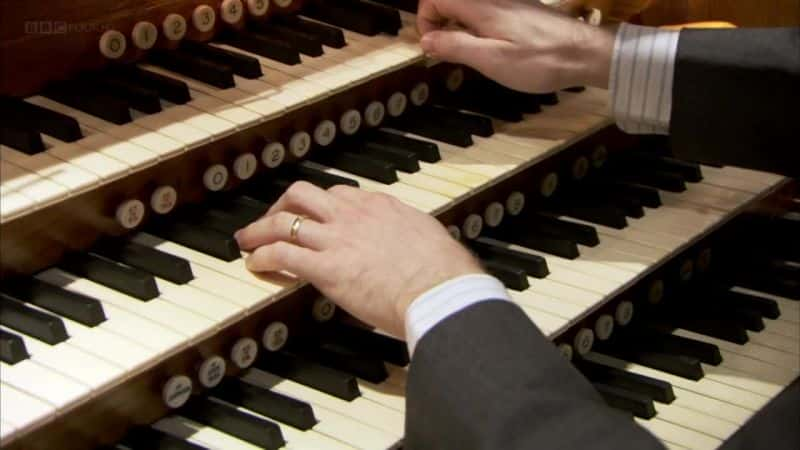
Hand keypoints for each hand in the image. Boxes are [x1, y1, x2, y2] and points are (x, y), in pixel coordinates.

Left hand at [235, 182, 483, 338]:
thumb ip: (410, 235)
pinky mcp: (325, 267)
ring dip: (259, 230)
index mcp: (380, 206)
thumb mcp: (428, 238)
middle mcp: (353, 215)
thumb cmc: (444, 272)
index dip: (320, 205)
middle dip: (282, 206)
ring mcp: (337, 239)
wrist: (440, 290)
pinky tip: (254, 264)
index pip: (339, 194)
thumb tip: (412, 243)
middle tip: (271, 220)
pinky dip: (261, 257)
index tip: (313, 216)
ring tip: (247, 241)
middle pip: (303, 194)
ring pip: (284, 220)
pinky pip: (281, 253)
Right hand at [417, 0, 616, 91]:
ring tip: (471, 55)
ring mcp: (509, 2)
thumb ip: (455, 46)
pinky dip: (479, 28)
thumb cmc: (539, 60)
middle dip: (441, 24)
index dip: (426, 20)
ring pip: (470, 7)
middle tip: (449, 53)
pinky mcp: (522, 10)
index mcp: (481, 6)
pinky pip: (488, 12)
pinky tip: (494, 50)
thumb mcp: (491, 60)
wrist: (584, 54)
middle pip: (452, 1)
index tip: (433, 46)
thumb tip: (425, 40)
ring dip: (460, 28)